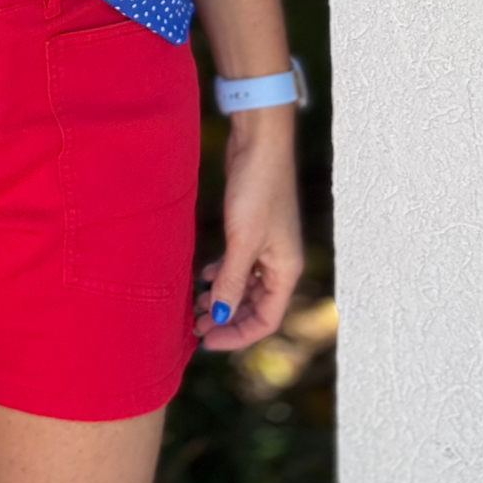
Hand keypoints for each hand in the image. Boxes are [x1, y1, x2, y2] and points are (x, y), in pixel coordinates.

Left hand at [193, 107, 302, 350]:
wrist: (259, 143)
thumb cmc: (257, 190)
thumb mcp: (242, 241)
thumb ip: (232, 280)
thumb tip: (221, 315)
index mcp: (286, 270)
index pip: (266, 320)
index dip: (238, 334)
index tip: (208, 340)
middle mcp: (280, 262)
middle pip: (256, 305)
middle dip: (228, 318)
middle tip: (196, 326)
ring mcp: (266, 245)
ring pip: (245, 285)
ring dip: (223, 297)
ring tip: (196, 306)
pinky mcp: (252, 229)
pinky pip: (239, 264)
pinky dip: (223, 274)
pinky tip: (204, 276)